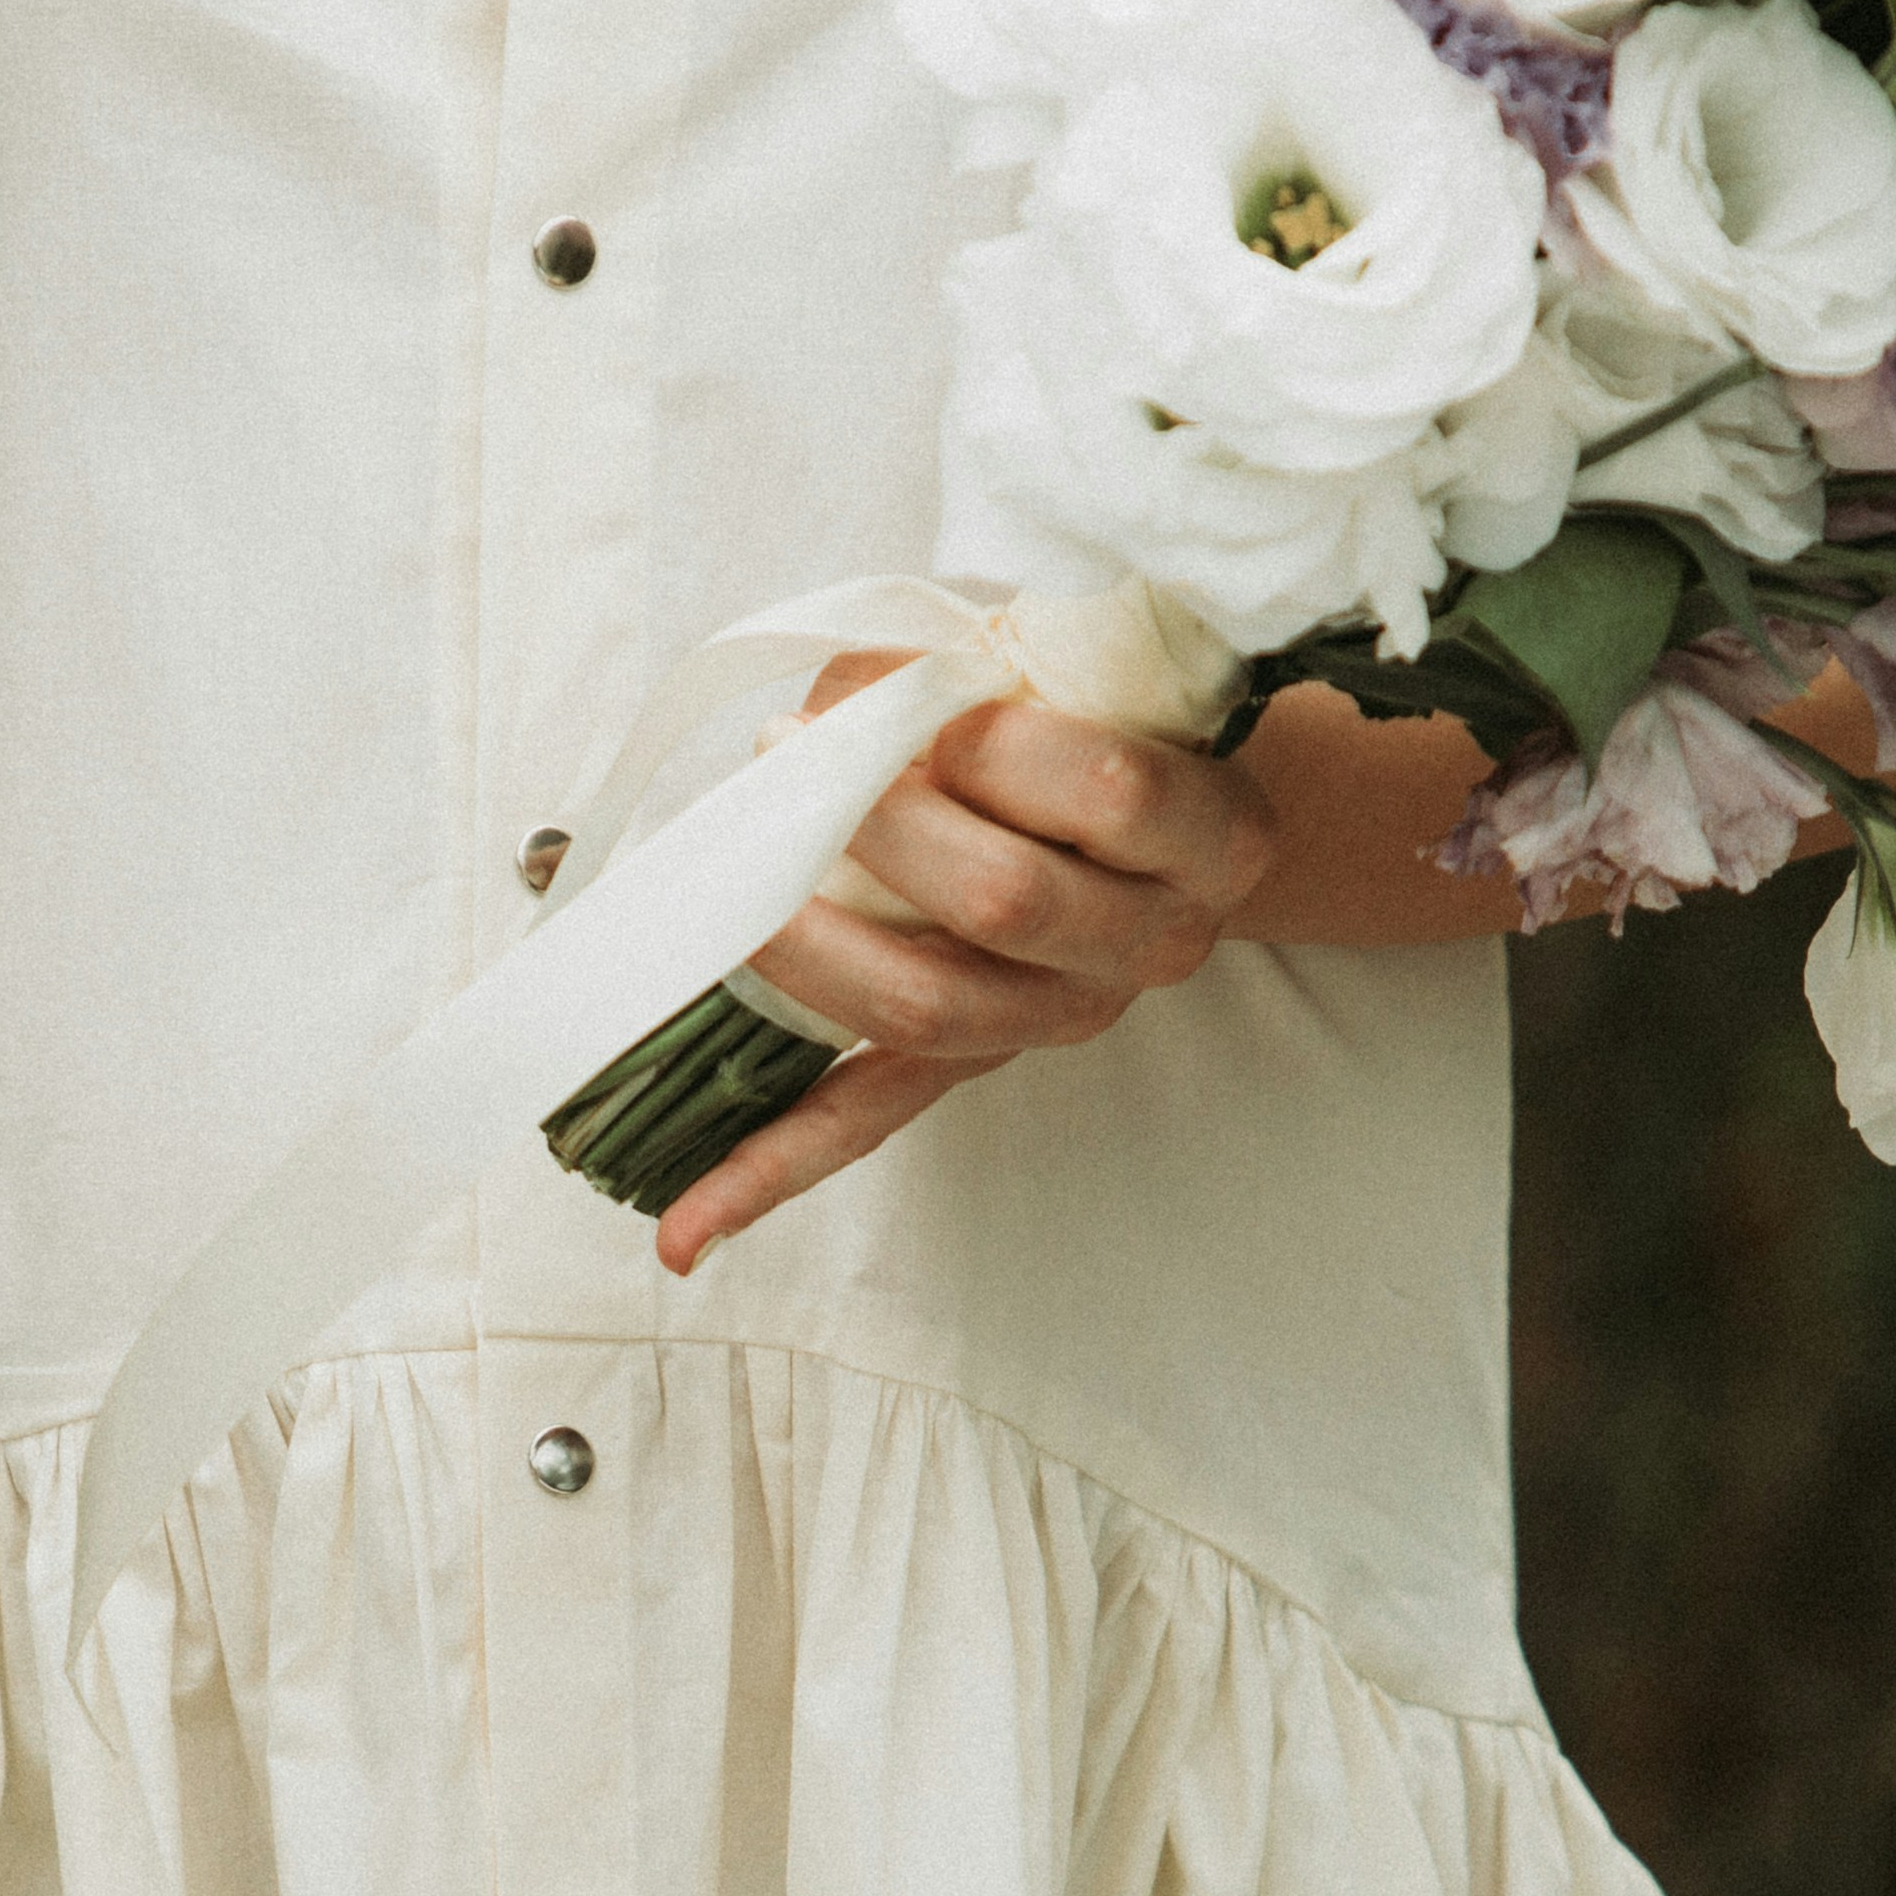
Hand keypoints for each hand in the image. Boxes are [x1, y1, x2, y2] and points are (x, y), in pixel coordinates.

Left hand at [653, 682, 1279, 1272]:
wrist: (1166, 810)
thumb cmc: (1097, 711)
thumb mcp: (1070, 666)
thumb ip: (965, 676)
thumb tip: (822, 722)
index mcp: (1209, 835)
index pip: (1109, 788)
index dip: (999, 741)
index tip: (930, 701)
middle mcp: (1151, 942)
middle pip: (1007, 900)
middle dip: (882, 823)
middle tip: (795, 754)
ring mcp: (1060, 1015)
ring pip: (926, 1007)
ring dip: (810, 940)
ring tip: (741, 874)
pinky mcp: (973, 1064)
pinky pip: (868, 1120)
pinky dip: (769, 1169)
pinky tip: (686, 1229)